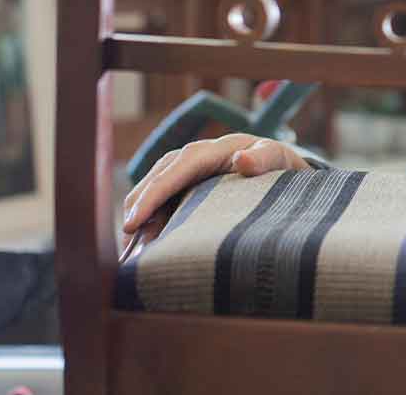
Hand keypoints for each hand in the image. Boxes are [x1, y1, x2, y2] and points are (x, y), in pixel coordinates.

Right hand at [121, 133, 307, 249]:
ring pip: (150, 192)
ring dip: (139, 221)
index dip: (152, 196)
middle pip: (155, 182)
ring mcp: (182, 172)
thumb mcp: (275, 158)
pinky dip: (147, 223)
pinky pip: (157, 202)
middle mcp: (190, 158)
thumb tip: (243, 160)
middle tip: (130, 250)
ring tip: (133, 254)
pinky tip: (143, 248)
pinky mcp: (181, 186)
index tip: (133, 222)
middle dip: (138, 213)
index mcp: (210, 151)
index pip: (174, 170)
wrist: (276, 162)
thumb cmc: (275, 162)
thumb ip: (263, 159)